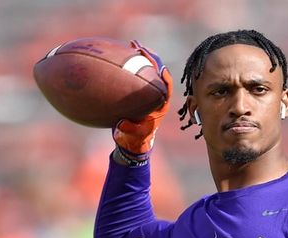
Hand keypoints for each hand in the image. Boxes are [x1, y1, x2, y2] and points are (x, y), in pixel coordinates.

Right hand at [112, 41, 172, 163]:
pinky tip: (121, 55)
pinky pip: (137, 74)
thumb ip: (128, 130)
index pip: (167, 86)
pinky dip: (131, 64)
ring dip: (141, 57)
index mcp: (161, 105)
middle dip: (150, 58)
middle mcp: (157, 96)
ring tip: (132, 45)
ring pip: (148, 70)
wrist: (133, 142)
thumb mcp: (132, 136)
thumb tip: (122, 124)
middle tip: (139, 47)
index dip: (164, 76)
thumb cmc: (134, 140)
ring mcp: (149, 92)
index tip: (158, 66)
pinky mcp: (140, 91)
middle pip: (158, 72)